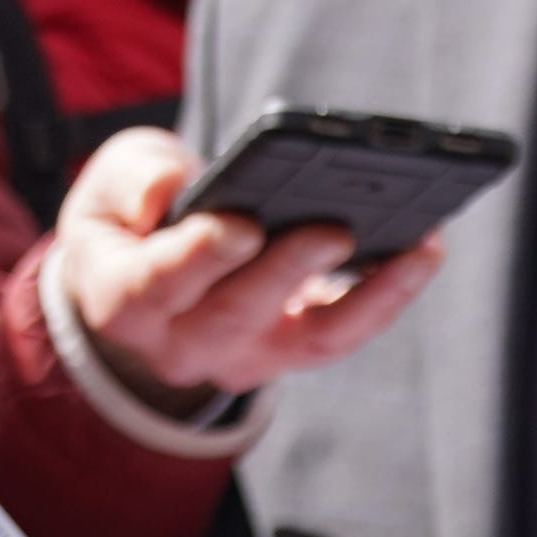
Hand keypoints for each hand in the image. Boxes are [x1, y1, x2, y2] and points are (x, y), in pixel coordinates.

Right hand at [47, 126, 444, 415]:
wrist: (145, 278)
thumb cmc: (129, 220)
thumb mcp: (110, 184)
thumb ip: (131, 179)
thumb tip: (167, 190)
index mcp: (122, 301)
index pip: (156, 286)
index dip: (198, 257)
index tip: (241, 225)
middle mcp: (183, 345)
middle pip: (238, 315)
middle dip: (289, 270)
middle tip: (335, 229)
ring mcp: (245, 357)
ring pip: (312, 339)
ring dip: (371, 295)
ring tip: (417, 243)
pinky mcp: (294, 350)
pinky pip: (348, 331)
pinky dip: (390, 293)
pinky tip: (426, 247)